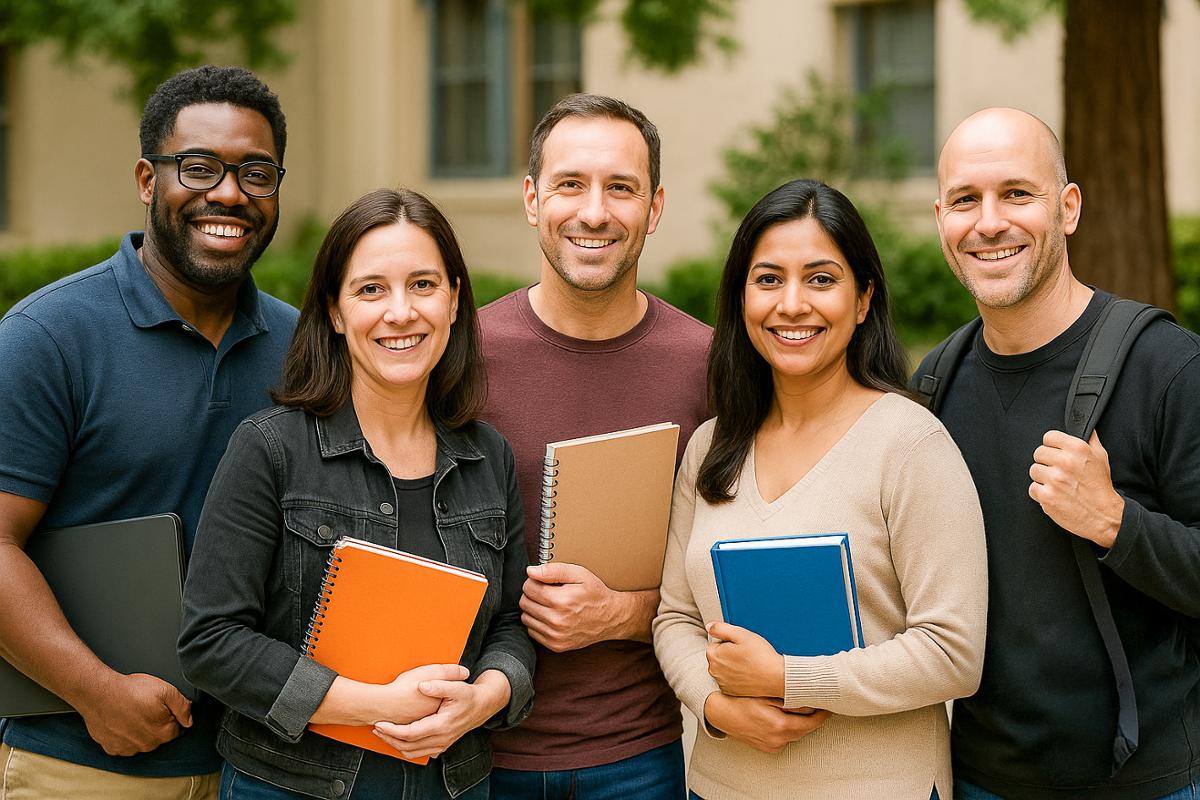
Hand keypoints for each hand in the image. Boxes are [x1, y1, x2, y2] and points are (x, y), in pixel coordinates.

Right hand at [76, 671, 191, 755]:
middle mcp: (146, 745)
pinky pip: (124, 744)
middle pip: (159, 736)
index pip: (175, 728)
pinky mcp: (112, 748)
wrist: (98, 693)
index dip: (170, 715)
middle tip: (145, 707)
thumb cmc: (130, 690)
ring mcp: (128, 748)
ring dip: (140, 730)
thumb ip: (182, 706)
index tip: (160, 706)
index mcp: (162, 732)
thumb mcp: (165, 690)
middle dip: (156, 723)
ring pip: (141, 742)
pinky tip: (121, 721)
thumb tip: (189, 720)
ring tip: (131, 712)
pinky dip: (124, 735)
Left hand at [372, 669, 510, 760]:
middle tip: (375, 727)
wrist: (483, 706)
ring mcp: (441, 744)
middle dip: (389, 738)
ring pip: (412, 752)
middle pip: (407, 746)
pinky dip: (405, 748)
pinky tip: (397, 737)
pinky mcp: (441, 745)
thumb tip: (423, 685)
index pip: (411, 733)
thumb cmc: (469, 695)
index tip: (379, 722)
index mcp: (442, 725)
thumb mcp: (458, 686)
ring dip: (395, 745)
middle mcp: (441, 738)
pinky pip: (418, 752)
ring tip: (383, 733)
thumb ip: (439, 685)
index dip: (392, 730)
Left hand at [520, 563, 644, 651]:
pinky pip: (532, 631)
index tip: (544, 581)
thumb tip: (530, 571)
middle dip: (532, 594)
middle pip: (525, 602)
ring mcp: (556, 636)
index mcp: (561, 601)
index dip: (534, 581)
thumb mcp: (579, 574)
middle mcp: (557, 621)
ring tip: (549, 604)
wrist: (611, 618)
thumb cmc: (595, 594)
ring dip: (533, 609)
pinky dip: (538, 623)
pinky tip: (551, 616)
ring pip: (526, 618)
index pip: (529, 587)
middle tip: (547, 592)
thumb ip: (554, 570)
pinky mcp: (555, 645)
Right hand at [703, 692, 828, 752]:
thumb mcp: (767, 696)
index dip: (821, 715)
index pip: (810, 723)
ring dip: (801, 724)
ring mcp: (772, 745)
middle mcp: (778, 739)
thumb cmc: (741, 700)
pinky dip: (789, 730)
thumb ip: (790, 701)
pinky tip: (786, 719)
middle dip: (813, 719)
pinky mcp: (768, 748)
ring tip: (802, 711)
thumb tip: (810, 704)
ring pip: (795, 735)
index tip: (827, 708)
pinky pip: (785, 739)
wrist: (721, 712)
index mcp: (780, 725)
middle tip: (818, 707)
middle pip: (805, 730)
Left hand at [706, 622, 783, 697]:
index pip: (716, 642)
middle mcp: (714, 670)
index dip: (729, 641)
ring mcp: (721, 682)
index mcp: (713, 655)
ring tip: (748, 664)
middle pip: (718, 655)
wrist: (776, 677)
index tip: (741, 645)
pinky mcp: (729, 691)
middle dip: (729, 653)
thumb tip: (710, 626)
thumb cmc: (760, 656)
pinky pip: (729, 679)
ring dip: (732, 665)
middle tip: (746, 654)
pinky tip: (748, 673)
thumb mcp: (742, 634)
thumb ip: (721, 628)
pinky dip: (736, 677)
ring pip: (724, 668)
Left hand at [1029, 430, 1124, 547]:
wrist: (1105, 516)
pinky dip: (1041, 493)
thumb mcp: (1101, 457)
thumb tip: (1083, 426)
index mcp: (1077, 449)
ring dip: (1042, 478)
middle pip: (1038, 453)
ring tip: (1057, 484)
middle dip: (1046, 462)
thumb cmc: (1101, 487)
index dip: (1052, 446)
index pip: (1049, 437)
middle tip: (1057, 471)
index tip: (1056, 453)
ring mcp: (1054, 480)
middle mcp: (1065, 462)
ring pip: (1034, 471)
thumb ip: (1090, 439)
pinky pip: (1032, 489)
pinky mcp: (1047, 496)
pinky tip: (1054, 495)